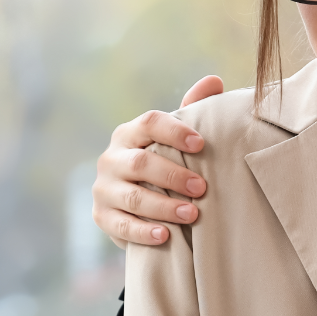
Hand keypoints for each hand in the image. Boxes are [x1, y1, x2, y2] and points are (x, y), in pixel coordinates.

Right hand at [92, 76, 224, 245]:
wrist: (136, 205)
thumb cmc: (164, 163)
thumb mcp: (175, 139)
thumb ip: (192, 110)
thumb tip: (214, 80)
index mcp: (130, 133)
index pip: (150, 123)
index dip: (175, 132)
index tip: (202, 145)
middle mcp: (111, 158)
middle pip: (141, 163)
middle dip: (174, 176)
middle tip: (202, 187)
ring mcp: (103, 188)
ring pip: (133, 197)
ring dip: (164, 206)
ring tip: (192, 214)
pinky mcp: (101, 217)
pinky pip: (121, 226)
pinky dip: (144, 232)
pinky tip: (165, 235)